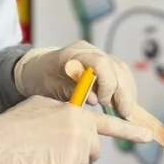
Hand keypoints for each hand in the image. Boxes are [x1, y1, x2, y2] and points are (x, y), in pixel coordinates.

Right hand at [0, 95, 152, 163]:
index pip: (109, 124)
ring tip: (41, 156)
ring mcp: (76, 153)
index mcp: (77, 114)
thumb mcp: (42, 107)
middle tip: (53, 150)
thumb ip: (65, 113)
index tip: (149, 136)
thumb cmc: (12, 125)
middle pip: (93, 151)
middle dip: (79, 154)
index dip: (130, 130)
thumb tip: (76, 123)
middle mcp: (82, 132)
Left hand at [14, 41, 137, 117]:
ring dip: (128, 91)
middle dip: (123, 92)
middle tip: (124, 113)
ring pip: (122, 70)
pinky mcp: (104, 63)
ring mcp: (98, 55)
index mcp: (73, 54)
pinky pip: (121, 73)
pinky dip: (126, 89)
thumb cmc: (41, 79)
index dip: (107, 83)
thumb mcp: (49, 88)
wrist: (36, 68)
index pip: (100, 62)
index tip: (103, 102)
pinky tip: (125, 104)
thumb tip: (95, 100)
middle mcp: (89, 51)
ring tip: (126, 111)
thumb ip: (71, 92)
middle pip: (116, 66)